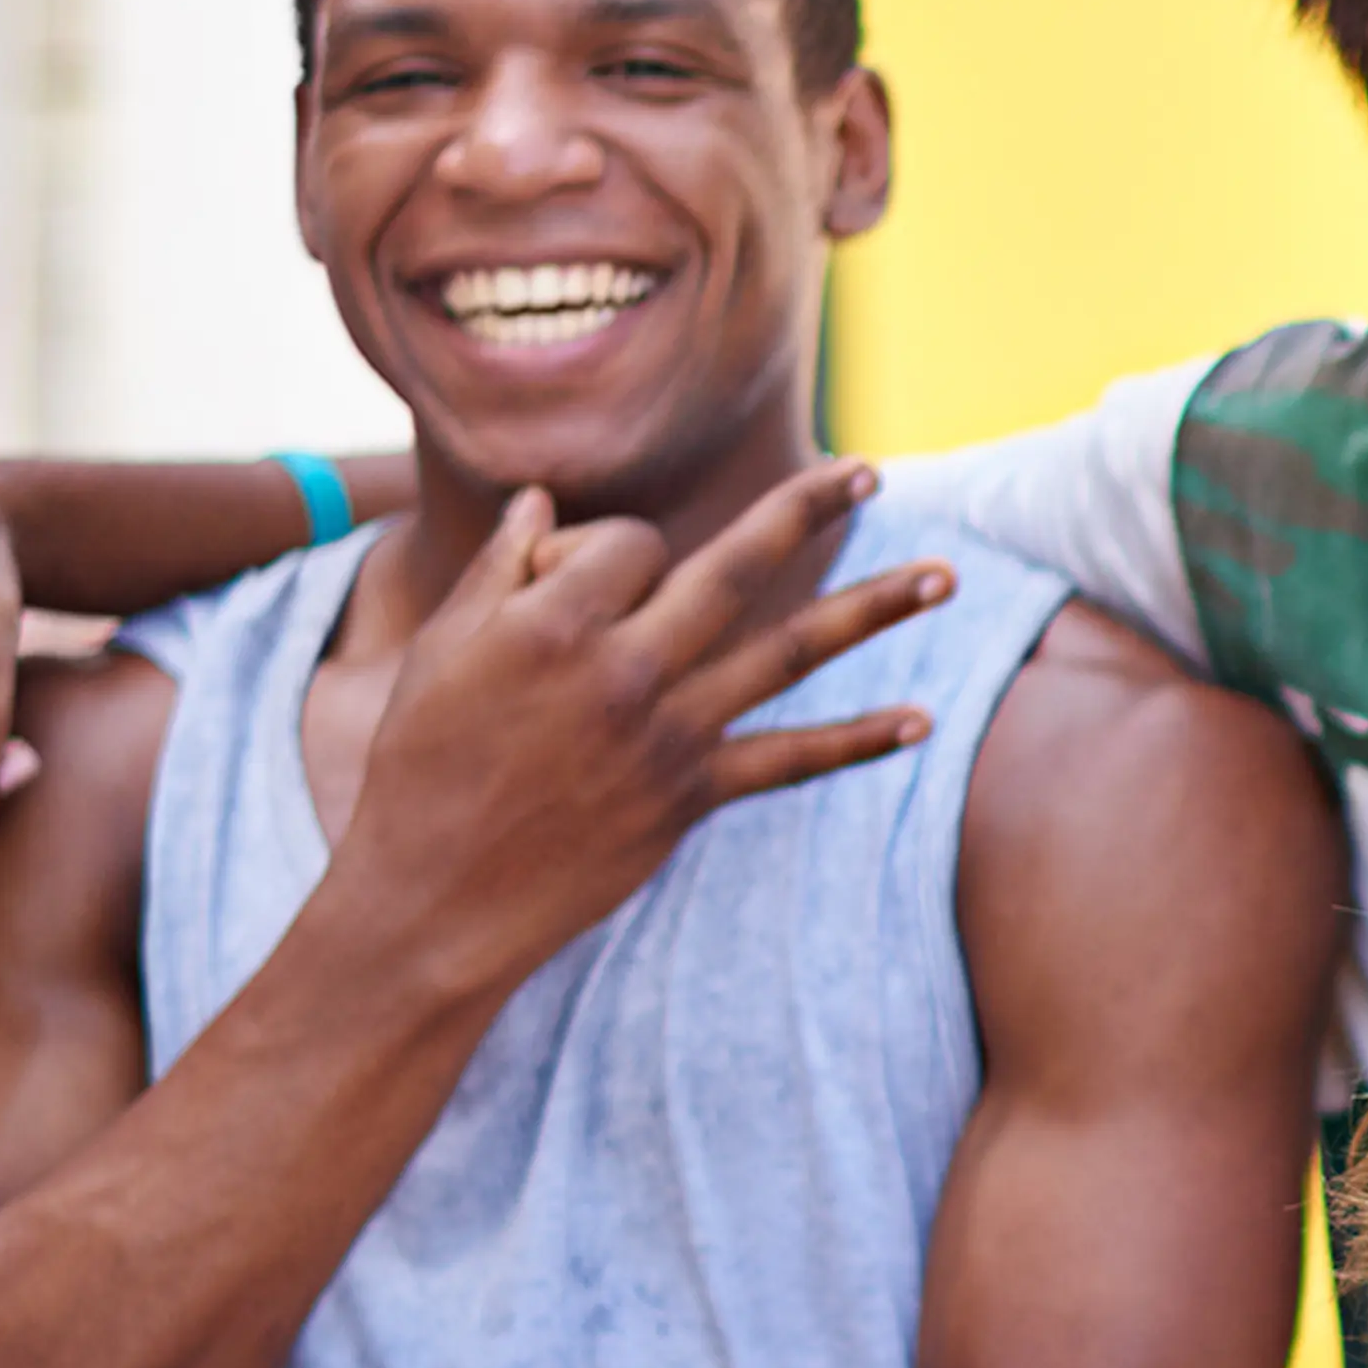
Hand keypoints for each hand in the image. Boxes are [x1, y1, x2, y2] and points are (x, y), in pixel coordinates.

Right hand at [320, 462, 943, 1007]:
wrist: (433, 898)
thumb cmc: (422, 767)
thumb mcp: (438, 654)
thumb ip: (497, 570)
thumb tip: (542, 501)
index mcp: (551, 621)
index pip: (630, 543)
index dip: (605, 550)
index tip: (565, 587)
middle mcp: (623, 668)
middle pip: (735, 567)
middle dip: (806, 511)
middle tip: (866, 469)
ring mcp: (667, 733)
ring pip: (789, 651)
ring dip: (872, 608)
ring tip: (946, 575)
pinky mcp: (690, 795)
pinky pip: (790, 760)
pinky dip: (858, 742)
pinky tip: (919, 721)